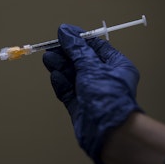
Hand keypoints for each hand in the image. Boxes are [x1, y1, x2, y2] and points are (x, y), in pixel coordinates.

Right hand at [43, 24, 141, 163]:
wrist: (107, 132)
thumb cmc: (107, 97)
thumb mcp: (92, 67)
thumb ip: (76, 49)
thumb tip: (65, 31)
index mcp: (115, 66)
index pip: (95, 47)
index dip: (79, 39)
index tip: (63, 34)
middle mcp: (103, 78)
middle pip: (80, 60)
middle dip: (65, 54)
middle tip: (51, 48)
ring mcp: (90, 92)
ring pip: (72, 75)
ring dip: (60, 66)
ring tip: (48, 59)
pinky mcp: (79, 104)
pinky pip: (67, 90)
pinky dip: (61, 83)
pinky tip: (55, 76)